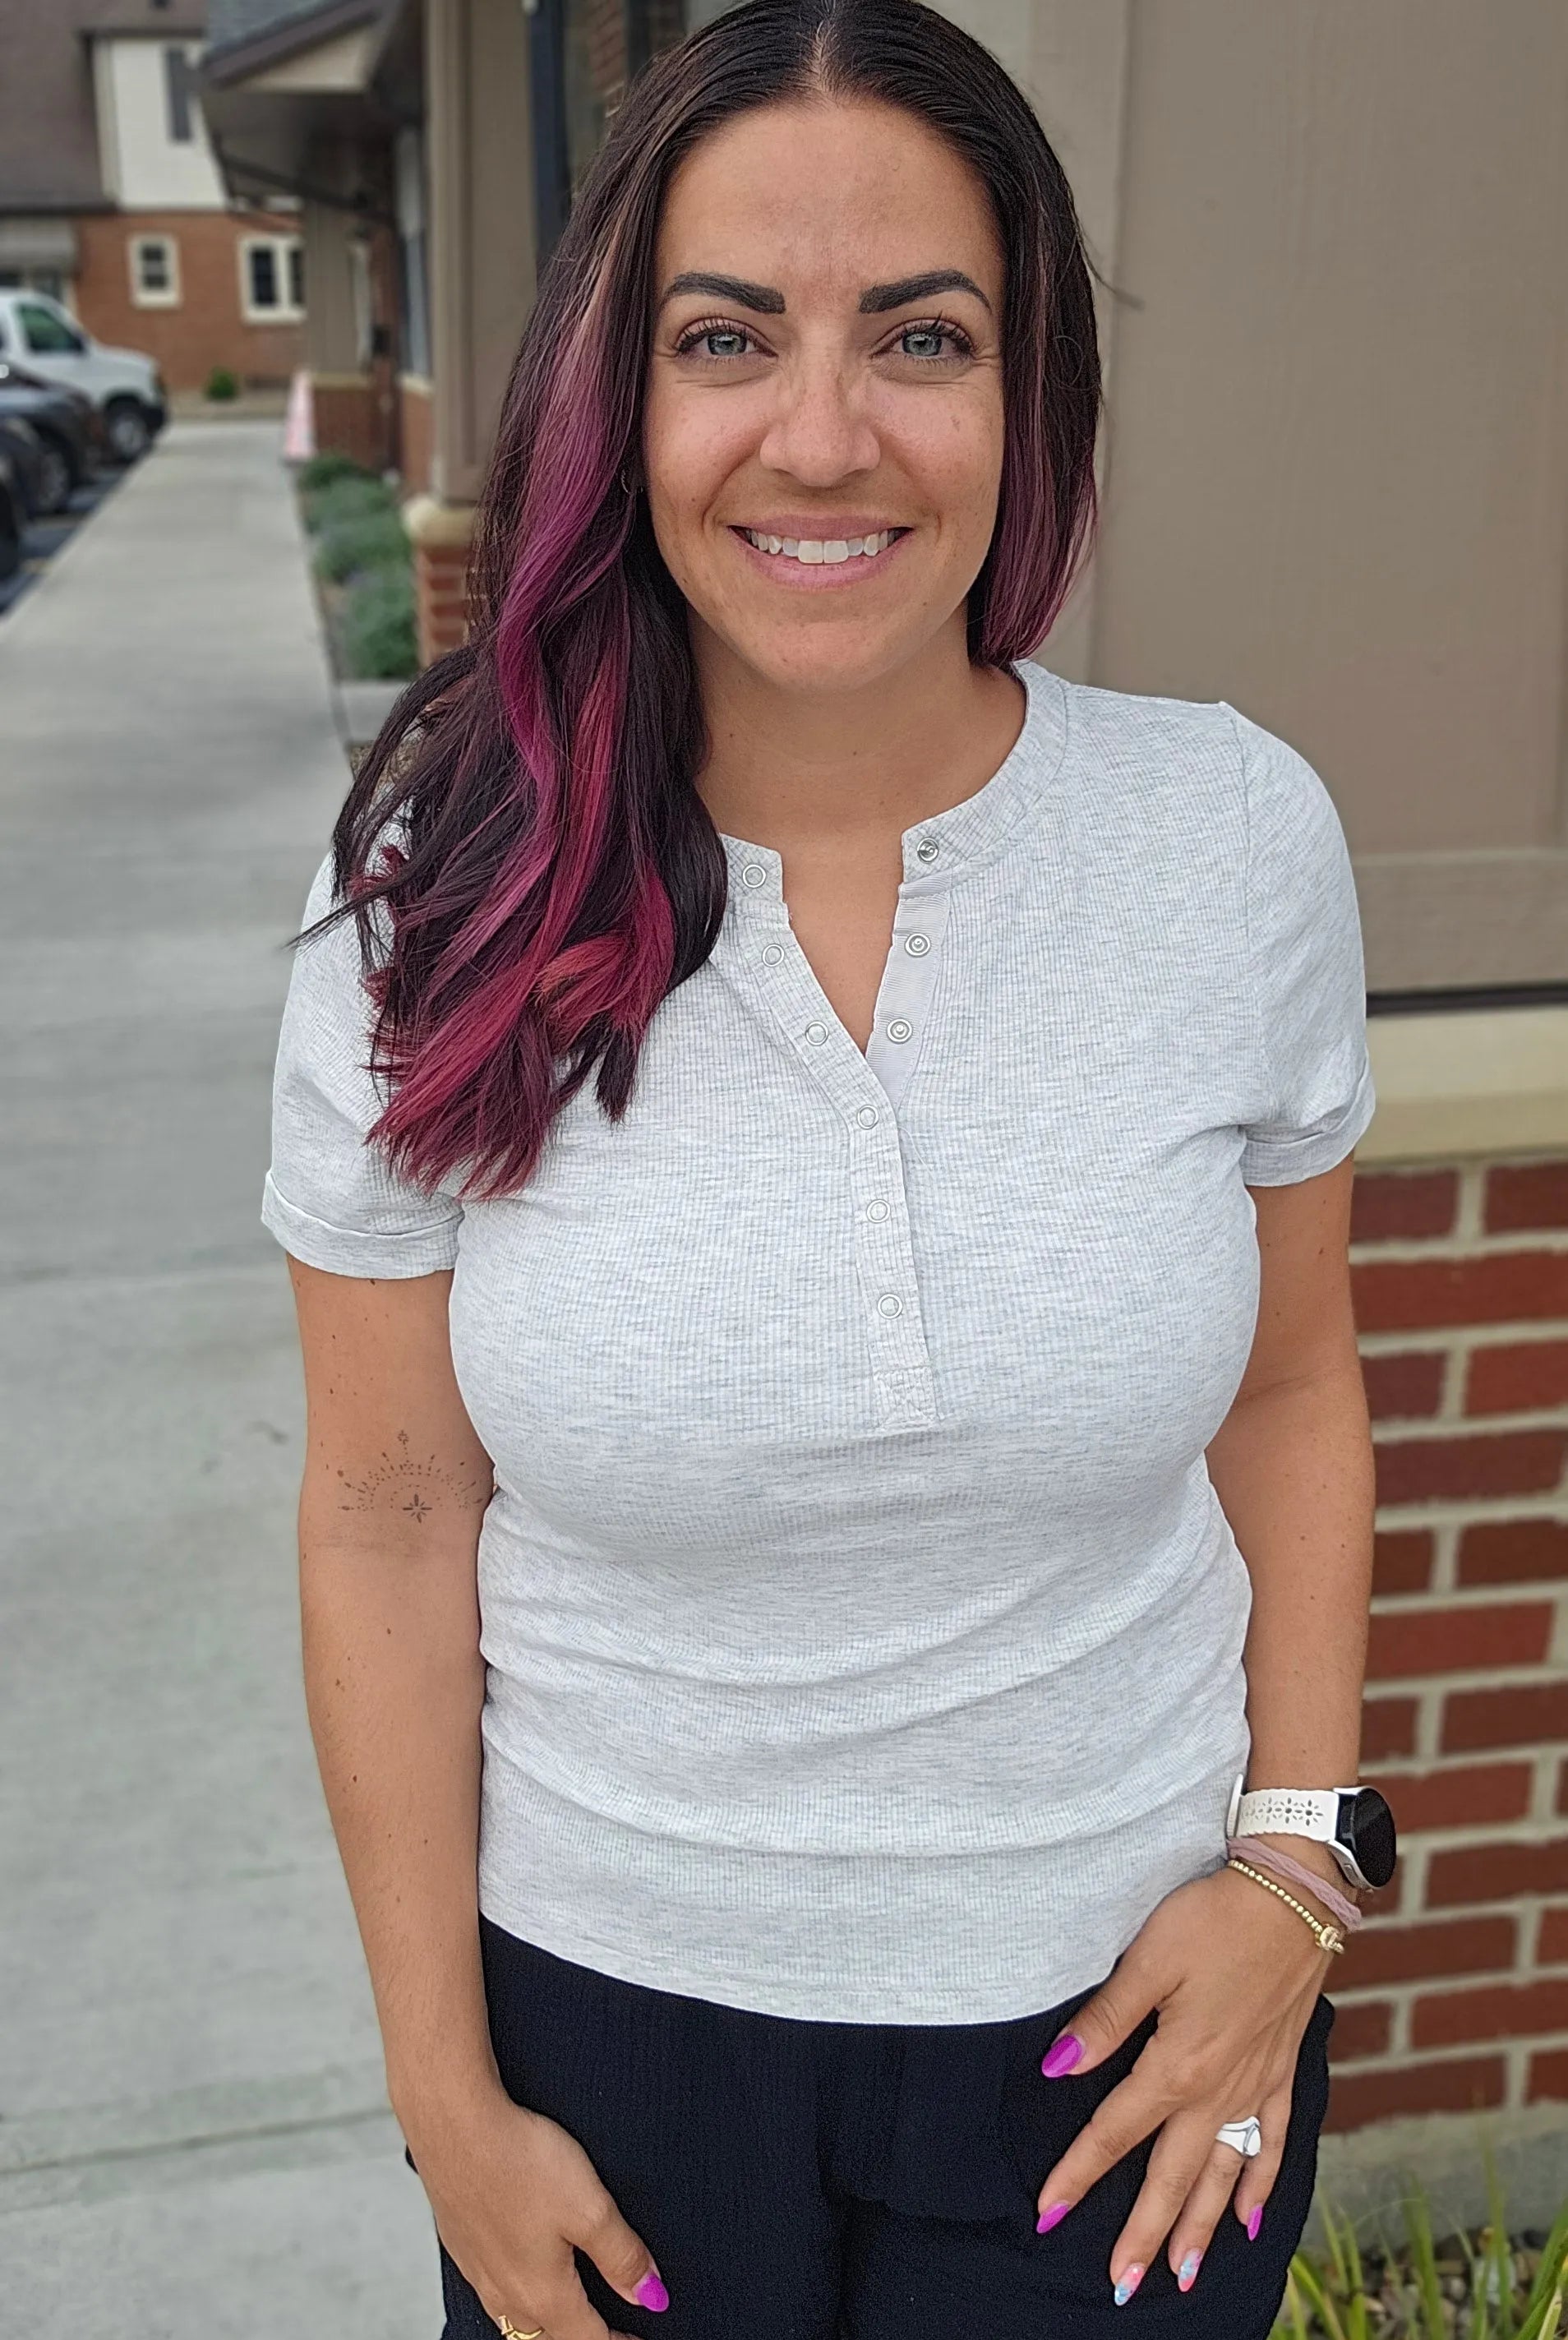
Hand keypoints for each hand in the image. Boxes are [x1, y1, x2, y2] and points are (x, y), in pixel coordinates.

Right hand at [402, 2081, 669, 2338]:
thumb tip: (651, 2296)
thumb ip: (622, 2255)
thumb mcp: (589, 2207)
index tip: (641, 2338)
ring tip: (569, 2314)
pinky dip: (517, 2299)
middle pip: (549, 2339)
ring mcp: (477, 2270)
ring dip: (547, 2325)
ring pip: (516, 2322)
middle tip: (613, 2330)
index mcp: (542, 2293)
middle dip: (583, 2338)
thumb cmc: (520, 2161)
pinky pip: (492, 2293)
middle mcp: (505, 2293)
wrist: (452, 2124)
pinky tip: (520, 2275)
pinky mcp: (460, 2244)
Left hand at [1033, 1862, 1331, 2305]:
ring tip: (1180, 2276)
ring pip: (1224, 2176)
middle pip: (1173, 2176)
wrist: (1294, 1896)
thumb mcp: (1150, 1960)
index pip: (1116, 2132)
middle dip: (1144, 2233)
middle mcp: (1219, 2090)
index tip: (1048, 2213)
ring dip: (1200, 2228)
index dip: (1079, 2174)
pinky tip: (1248, 2221)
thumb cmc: (1216, 1918)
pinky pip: (1274, 2144)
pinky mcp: (1283, 2070)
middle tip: (1120, 2285)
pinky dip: (1260, 2186)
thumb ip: (1105, 2021)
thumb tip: (1058, 2067)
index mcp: (1179, 2065)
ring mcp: (1256, 2085)